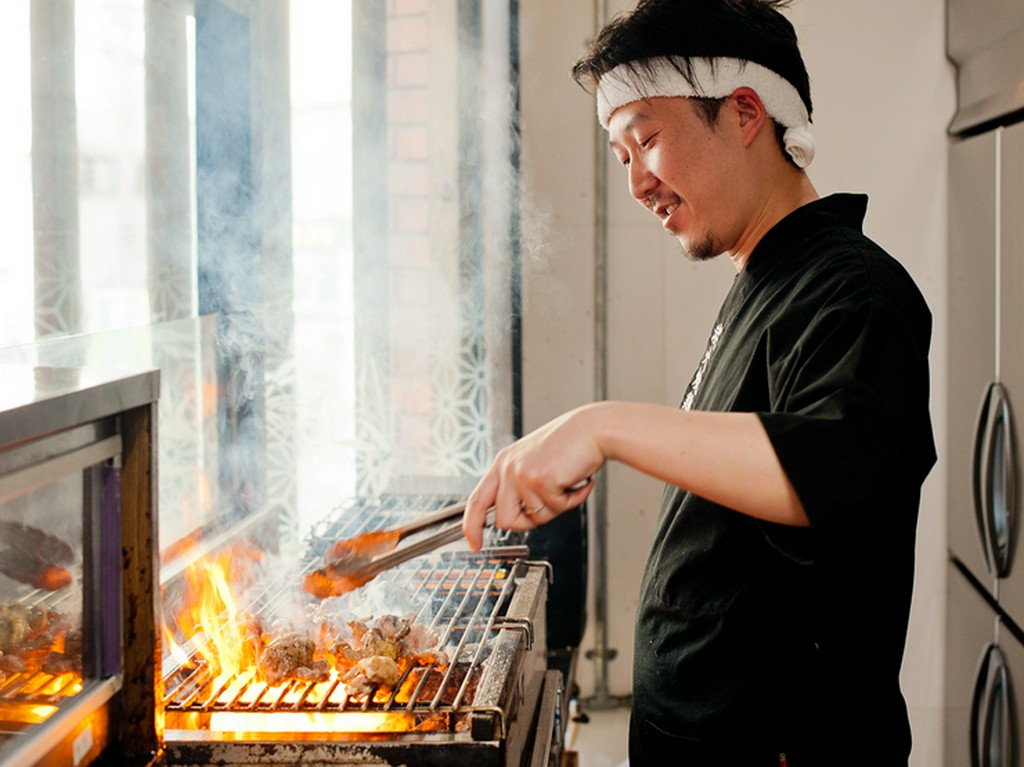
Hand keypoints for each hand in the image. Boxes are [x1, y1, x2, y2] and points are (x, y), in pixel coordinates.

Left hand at [461, 406, 600, 550]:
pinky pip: (557, 509)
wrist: (593, 428)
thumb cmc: (570, 443)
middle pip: (505, 519)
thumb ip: (518, 485)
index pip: (477, 500)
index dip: (471, 525)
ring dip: (557, 506)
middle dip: (529, 522)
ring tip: (567, 483)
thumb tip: (518, 516)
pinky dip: (573, 499)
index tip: (474, 543)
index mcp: (503, 462)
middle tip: (550, 505)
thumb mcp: (533, 460)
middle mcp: (509, 468)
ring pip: (536, 518)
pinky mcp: (542, 480)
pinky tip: (577, 480)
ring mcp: (523, 474)